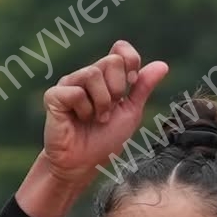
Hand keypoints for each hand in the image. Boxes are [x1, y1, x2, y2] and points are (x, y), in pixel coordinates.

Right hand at [41, 38, 168, 183]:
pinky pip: (76, 92)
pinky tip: (78, 120)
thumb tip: (163, 65)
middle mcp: (86, 76)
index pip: (120, 50)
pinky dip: (84, 110)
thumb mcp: (130, 113)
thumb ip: (143, 88)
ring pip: (93, 73)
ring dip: (101, 103)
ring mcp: (69, 83)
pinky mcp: (54, 95)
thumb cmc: (104, 141)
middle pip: (112, 61)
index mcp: (105, 77)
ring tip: (96, 119)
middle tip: (108, 112)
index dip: (130, 62)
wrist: (82, 165)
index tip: (130, 85)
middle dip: (116, 91)